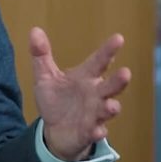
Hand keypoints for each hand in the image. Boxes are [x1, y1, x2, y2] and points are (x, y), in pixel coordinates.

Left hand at [29, 27, 130, 161]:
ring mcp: (94, 113)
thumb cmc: (56, 100)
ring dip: (111, 107)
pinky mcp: (89, 132)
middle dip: (118, 81)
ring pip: (107, 109)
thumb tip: (34, 30)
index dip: (108, 50)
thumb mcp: (46, 77)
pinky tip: (97, 131)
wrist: (55, 131)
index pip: (99, 61)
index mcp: (86, 77)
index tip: (119, 38)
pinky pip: (96, 131)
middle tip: (126, 73)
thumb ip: (41, 55)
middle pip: (110, 85)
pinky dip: (97, 131)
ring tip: (112, 106)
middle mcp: (95, 94)